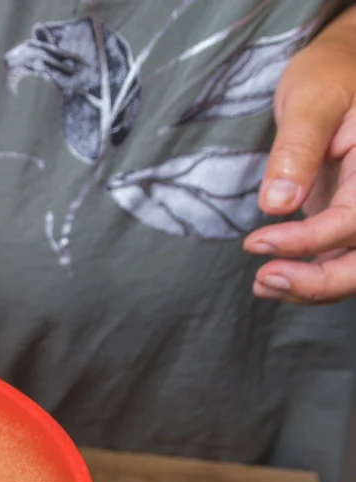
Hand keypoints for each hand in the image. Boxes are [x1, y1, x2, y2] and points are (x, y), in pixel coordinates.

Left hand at [246, 14, 355, 302]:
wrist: (339, 72)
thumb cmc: (328, 76)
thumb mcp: (311, 99)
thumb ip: (297, 149)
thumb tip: (278, 204)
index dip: (309, 240)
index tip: (256, 243)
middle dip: (320, 282)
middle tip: (264, 280)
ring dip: (313, 288)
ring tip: (261, 285)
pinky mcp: (351, 219)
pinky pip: (342, 260)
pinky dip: (312, 279)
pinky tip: (272, 282)